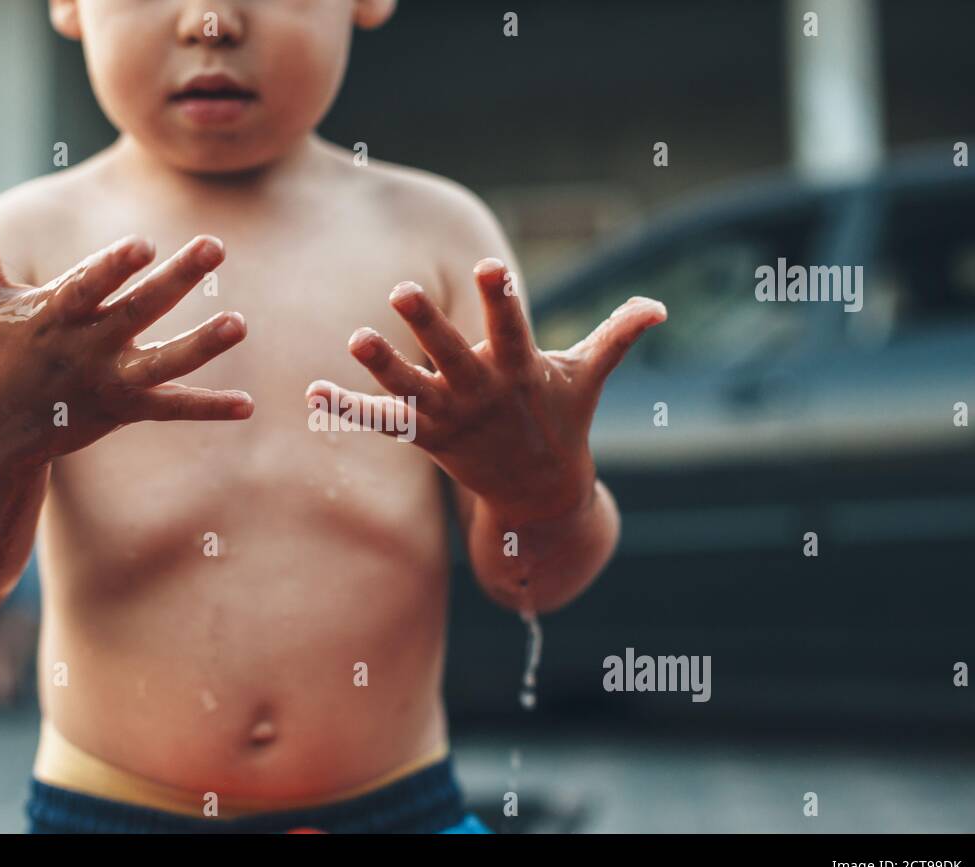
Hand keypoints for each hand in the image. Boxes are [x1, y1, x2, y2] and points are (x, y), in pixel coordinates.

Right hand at [0, 202, 252, 467]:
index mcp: (54, 315)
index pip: (87, 287)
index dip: (113, 267)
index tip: (143, 245)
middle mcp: (86, 348)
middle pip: (138, 311)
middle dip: (176, 280)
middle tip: (215, 246)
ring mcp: (108, 381)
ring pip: (163, 363)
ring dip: (202, 346)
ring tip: (241, 324)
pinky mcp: (123, 408)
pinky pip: (172, 408)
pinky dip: (209, 408)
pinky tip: (248, 406)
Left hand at [306, 259, 664, 523]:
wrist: (540, 492)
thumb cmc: (563, 417)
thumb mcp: (588, 375)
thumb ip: (618, 335)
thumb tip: (661, 305)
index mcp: (521, 370)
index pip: (512, 326)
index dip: (502, 296)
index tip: (489, 264)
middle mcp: (482, 394)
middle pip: (453, 356)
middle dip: (429, 326)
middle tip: (401, 290)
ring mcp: (451, 417)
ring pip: (412, 390)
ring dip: (382, 367)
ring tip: (355, 339)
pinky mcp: (426, 436)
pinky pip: (381, 421)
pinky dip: (347, 409)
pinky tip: (313, 391)